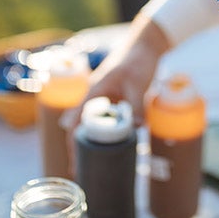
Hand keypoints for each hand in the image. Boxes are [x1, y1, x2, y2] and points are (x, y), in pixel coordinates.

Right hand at [62, 14, 170, 176]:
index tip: (73, 165)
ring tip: (97, 163)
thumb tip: (137, 130)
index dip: (73, 145)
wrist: (145, 46)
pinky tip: (116, 144)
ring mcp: (103, 98)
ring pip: (94, 125)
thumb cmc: (136, 61)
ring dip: (95, 142)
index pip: (75, 123)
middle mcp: (94, 97)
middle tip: (85, 171)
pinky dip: (109, 132)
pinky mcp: (114, 99)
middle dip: (81, 148)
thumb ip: (135, 106)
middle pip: (81, 127)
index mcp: (93, 92)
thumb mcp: (137, 84)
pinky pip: (107, 120)